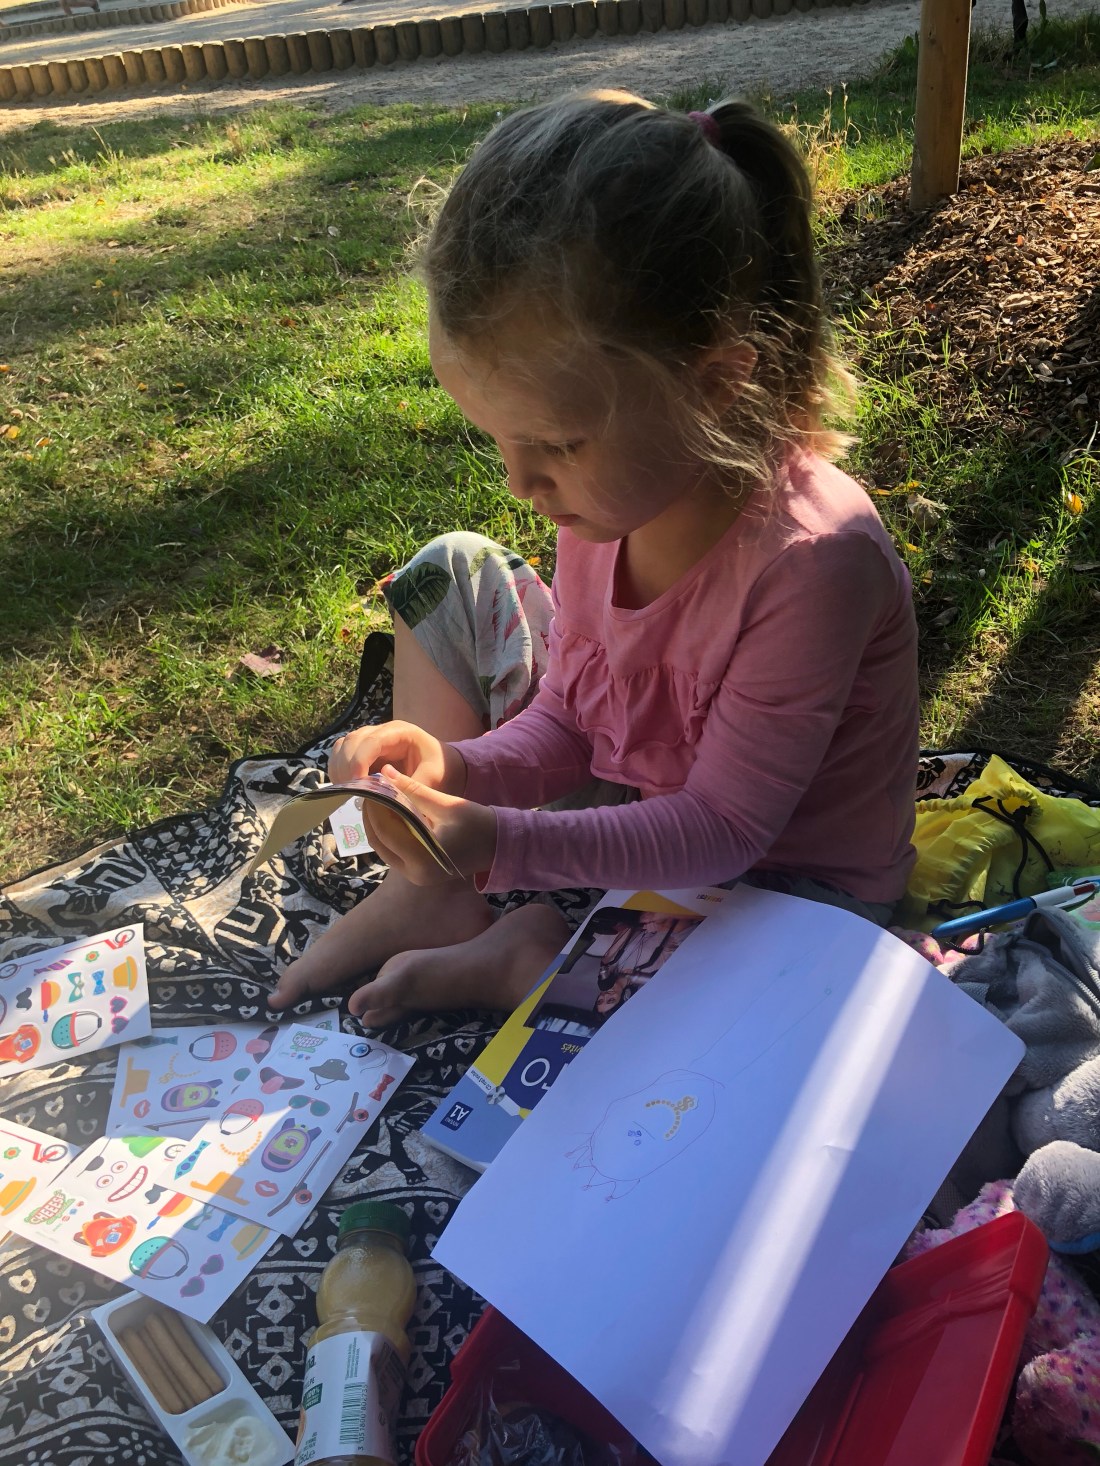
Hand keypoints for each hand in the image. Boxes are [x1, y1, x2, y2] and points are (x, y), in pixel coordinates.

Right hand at [328, 720, 466, 796]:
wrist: (444, 768)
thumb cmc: (441, 770)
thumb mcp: (432, 779)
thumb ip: (409, 785)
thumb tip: (382, 792)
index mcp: (401, 732)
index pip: (372, 740)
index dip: (360, 760)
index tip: (358, 783)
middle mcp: (383, 731)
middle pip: (352, 740)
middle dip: (347, 766)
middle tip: (351, 791)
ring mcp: (371, 739)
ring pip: (343, 746)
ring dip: (340, 767)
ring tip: (347, 790)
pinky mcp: (364, 752)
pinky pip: (342, 755)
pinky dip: (339, 769)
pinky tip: (346, 787)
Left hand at [361, 765, 496, 885]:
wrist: (500, 846)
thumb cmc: (478, 823)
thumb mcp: (445, 804)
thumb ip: (413, 790)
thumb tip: (385, 772)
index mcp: (421, 857)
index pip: (384, 828)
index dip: (373, 805)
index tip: (371, 784)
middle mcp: (414, 873)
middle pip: (378, 841)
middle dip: (371, 815)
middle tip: (372, 791)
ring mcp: (415, 877)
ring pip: (383, 848)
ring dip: (378, 824)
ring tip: (379, 800)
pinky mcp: (417, 875)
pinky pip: (394, 853)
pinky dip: (389, 834)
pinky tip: (391, 815)